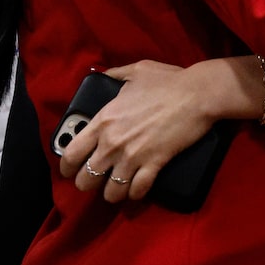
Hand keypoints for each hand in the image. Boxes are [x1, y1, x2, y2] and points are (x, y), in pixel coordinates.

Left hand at [59, 61, 214, 203]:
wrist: (198, 94)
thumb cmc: (168, 81)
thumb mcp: (136, 71)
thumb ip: (114, 75)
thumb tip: (103, 76)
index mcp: (103, 120)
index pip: (71, 154)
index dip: (67, 168)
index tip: (71, 170)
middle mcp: (112, 142)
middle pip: (86, 179)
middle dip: (89, 183)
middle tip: (97, 179)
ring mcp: (133, 156)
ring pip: (110, 191)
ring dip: (113, 192)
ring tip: (117, 189)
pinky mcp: (154, 164)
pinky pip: (137, 190)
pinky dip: (135, 194)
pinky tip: (137, 191)